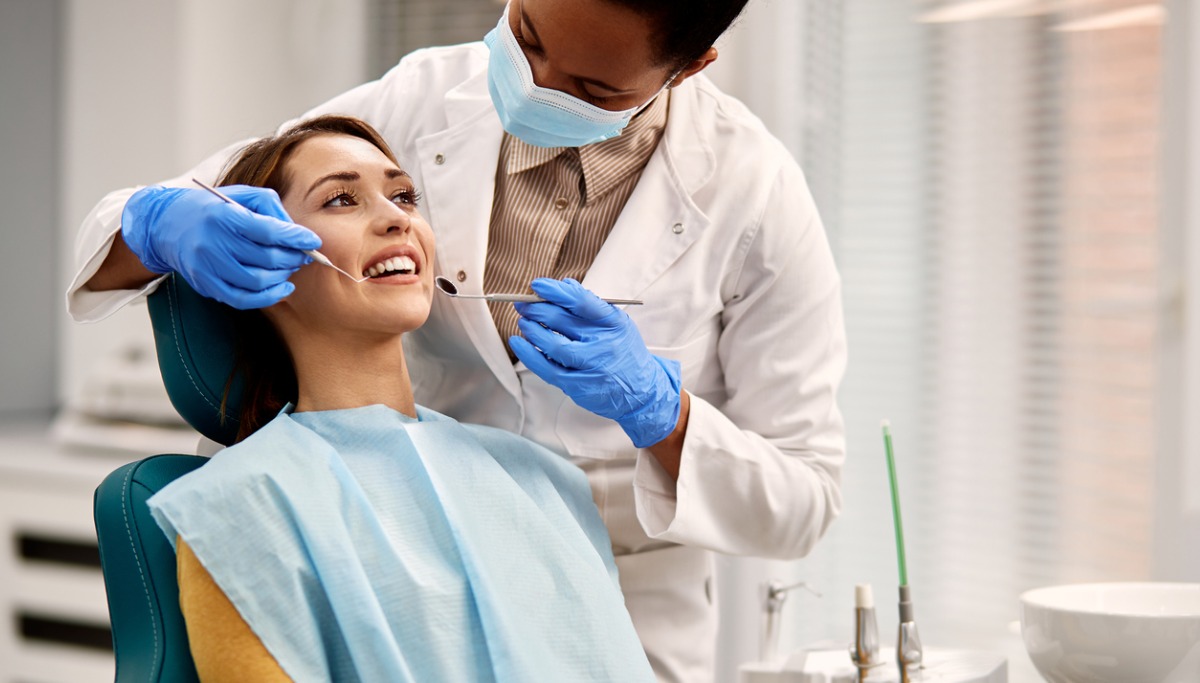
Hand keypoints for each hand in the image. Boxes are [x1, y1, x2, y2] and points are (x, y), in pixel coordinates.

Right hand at [121, 185, 320, 308]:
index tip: (313, 241)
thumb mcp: (240, 195)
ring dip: (282, 277)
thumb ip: (270, 207)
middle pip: (266, 258)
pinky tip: (283, 288)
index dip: (295, 238)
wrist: (167, 224)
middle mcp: (213, 243)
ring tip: (290, 267)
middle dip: (293, 258)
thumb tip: (296, 231)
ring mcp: (207, 267)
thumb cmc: (212, 208)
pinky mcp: (205, 285)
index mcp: (224, 216)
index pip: (268, 230)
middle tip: (304, 255)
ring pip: (258, 282)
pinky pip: (242, 300)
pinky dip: (268, 297)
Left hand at [509, 278, 680, 447]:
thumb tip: (564, 285)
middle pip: (562, 322)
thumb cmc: (623, 351)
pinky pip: (547, 368)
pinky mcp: (578, 385)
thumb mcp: (616, 323)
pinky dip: (528, 355)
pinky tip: (518, 343)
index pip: (582, 302)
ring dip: (532, 330)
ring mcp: (590, 366)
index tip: (537, 285)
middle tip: (523, 304)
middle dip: (537, 309)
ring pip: (553, 345)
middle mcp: (603, 344)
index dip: (556, 292)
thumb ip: (590, 305)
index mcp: (613, 323)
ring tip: (523, 322)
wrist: (641, 391)